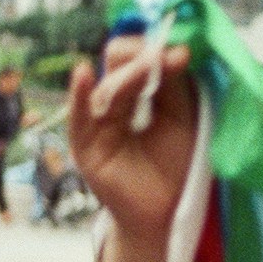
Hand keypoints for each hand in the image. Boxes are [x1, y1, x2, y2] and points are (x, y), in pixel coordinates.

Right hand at [72, 34, 200, 261]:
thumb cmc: (176, 164)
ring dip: (128, 75)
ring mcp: (97, 124)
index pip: (138, 60)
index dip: (157, 52)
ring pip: (108, 90)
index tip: (183, 51)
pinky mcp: (85, 147)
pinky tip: (84, 74)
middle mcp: (114, 104)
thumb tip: (175, 49)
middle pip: (118, 67)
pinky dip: (80, 96)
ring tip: (149, 64)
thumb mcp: (183, 118)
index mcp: (137, 93)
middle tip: (165, 55)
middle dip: (141, 57)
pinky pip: (79, 118)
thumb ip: (175, 86)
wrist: (169, 212)